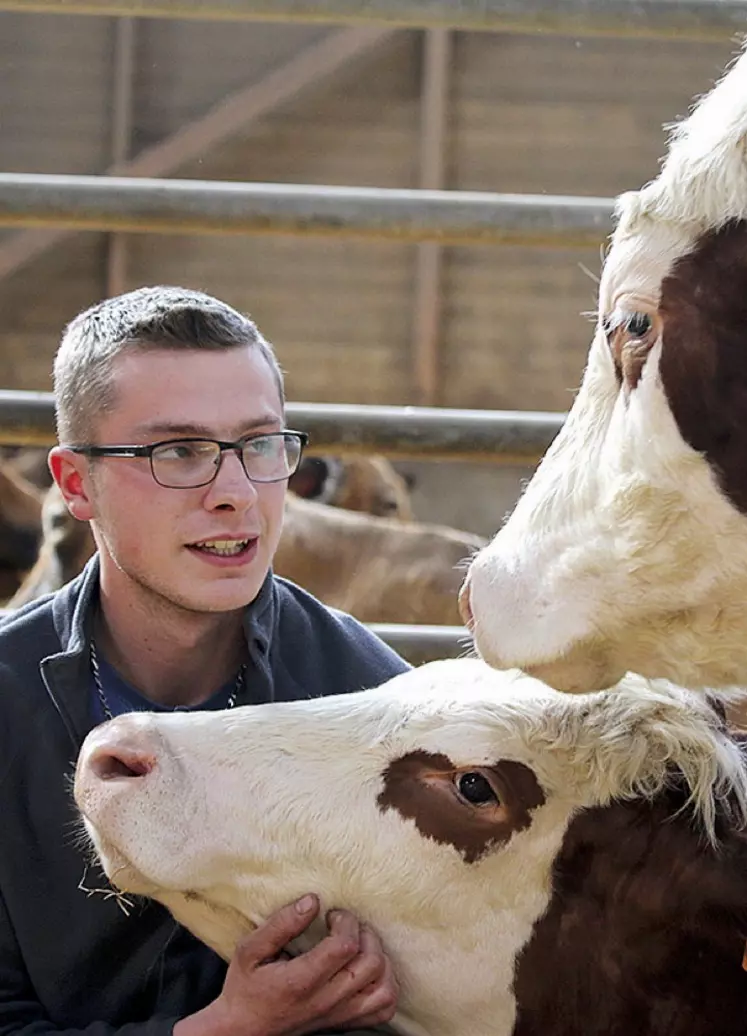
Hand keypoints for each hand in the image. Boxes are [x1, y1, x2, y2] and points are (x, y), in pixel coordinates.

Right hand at [175, 894, 398, 1035]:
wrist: (243, 1031)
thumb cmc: (245, 988)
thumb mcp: (250, 950)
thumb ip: (280, 925)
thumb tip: (312, 901)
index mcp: (301, 981)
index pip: (345, 947)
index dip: (346, 922)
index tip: (332, 914)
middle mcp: (325, 1001)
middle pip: (371, 964)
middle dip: (365, 934)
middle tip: (346, 926)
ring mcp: (338, 1015)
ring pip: (384, 989)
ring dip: (380, 959)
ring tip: (360, 945)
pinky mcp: (344, 1023)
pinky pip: (383, 1009)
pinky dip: (386, 986)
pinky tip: (369, 970)